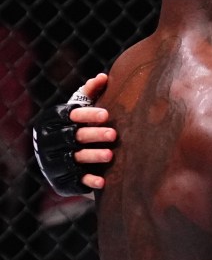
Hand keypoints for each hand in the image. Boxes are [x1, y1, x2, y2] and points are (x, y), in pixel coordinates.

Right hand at [32, 73, 115, 192]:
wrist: (60, 159)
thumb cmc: (75, 126)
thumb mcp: (80, 109)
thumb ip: (90, 93)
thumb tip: (103, 77)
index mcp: (52, 120)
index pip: (69, 115)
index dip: (87, 114)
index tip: (107, 114)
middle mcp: (49, 141)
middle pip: (72, 136)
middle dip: (94, 135)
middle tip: (114, 134)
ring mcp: (53, 161)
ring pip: (74, 157)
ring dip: (92, 156)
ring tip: (110, 155)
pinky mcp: (61, 180)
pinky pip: (75, 180)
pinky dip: (89, 180)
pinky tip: (102, 181)